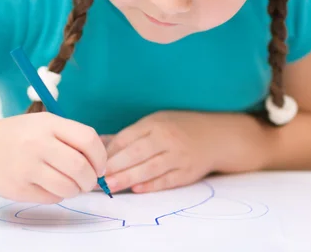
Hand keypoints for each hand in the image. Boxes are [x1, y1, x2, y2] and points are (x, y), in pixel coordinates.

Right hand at [0, 112, 106, 203]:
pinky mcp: (19, 189)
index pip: (88, 139)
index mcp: (48, 124)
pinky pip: (52, 198)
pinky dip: (58, 195)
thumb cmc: (18, 136)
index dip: (100, 156)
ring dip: (76, 190)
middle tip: (89, 182)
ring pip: (68, 187)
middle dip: (91, 179)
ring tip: (70, 185)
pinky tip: (49, 186)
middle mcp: (38, 144)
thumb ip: (70, 137)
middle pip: (80, 167)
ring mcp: (27, 167)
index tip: (100, 166)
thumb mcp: (44, 124)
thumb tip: (99, 163)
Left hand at [103, 111, 224, 193]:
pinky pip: (166, 180)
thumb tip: (100, 144)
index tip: (94, 163)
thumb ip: (130, 135)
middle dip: (114, 167)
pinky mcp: (188, 172)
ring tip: (110, 186)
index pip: (127, 138)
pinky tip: (136, 189)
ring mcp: (178, 156)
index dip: (109, 152)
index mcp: (155, 123)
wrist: (215, 136)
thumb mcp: (156, 122)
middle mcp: (166, 138)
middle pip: (136, 153)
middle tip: (97, 179)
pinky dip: (151, 185)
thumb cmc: (179, 128)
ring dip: (128, 178)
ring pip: (149, 168)